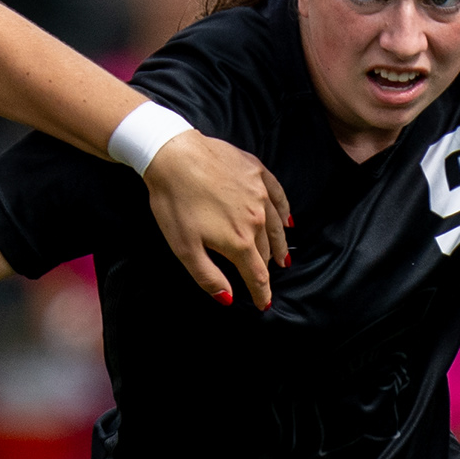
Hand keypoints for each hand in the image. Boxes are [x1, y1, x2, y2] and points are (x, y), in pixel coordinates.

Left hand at [141, 130, 290, 307]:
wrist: (173, 155)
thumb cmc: (174, 203)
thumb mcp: (183, 247)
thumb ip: (208, 276)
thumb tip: (229, 298)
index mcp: (239, 241)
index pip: (257, 275)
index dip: (261, 292)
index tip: (264, 304)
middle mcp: (256, 219)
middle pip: (266, 251)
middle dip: (264, 267)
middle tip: (262, 277)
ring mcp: (260, 193)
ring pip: (276, 226)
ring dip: (279, 245)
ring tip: (283, 257)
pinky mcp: (257, 172)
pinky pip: (278, 196)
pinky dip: (284, 212)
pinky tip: (286, 220)